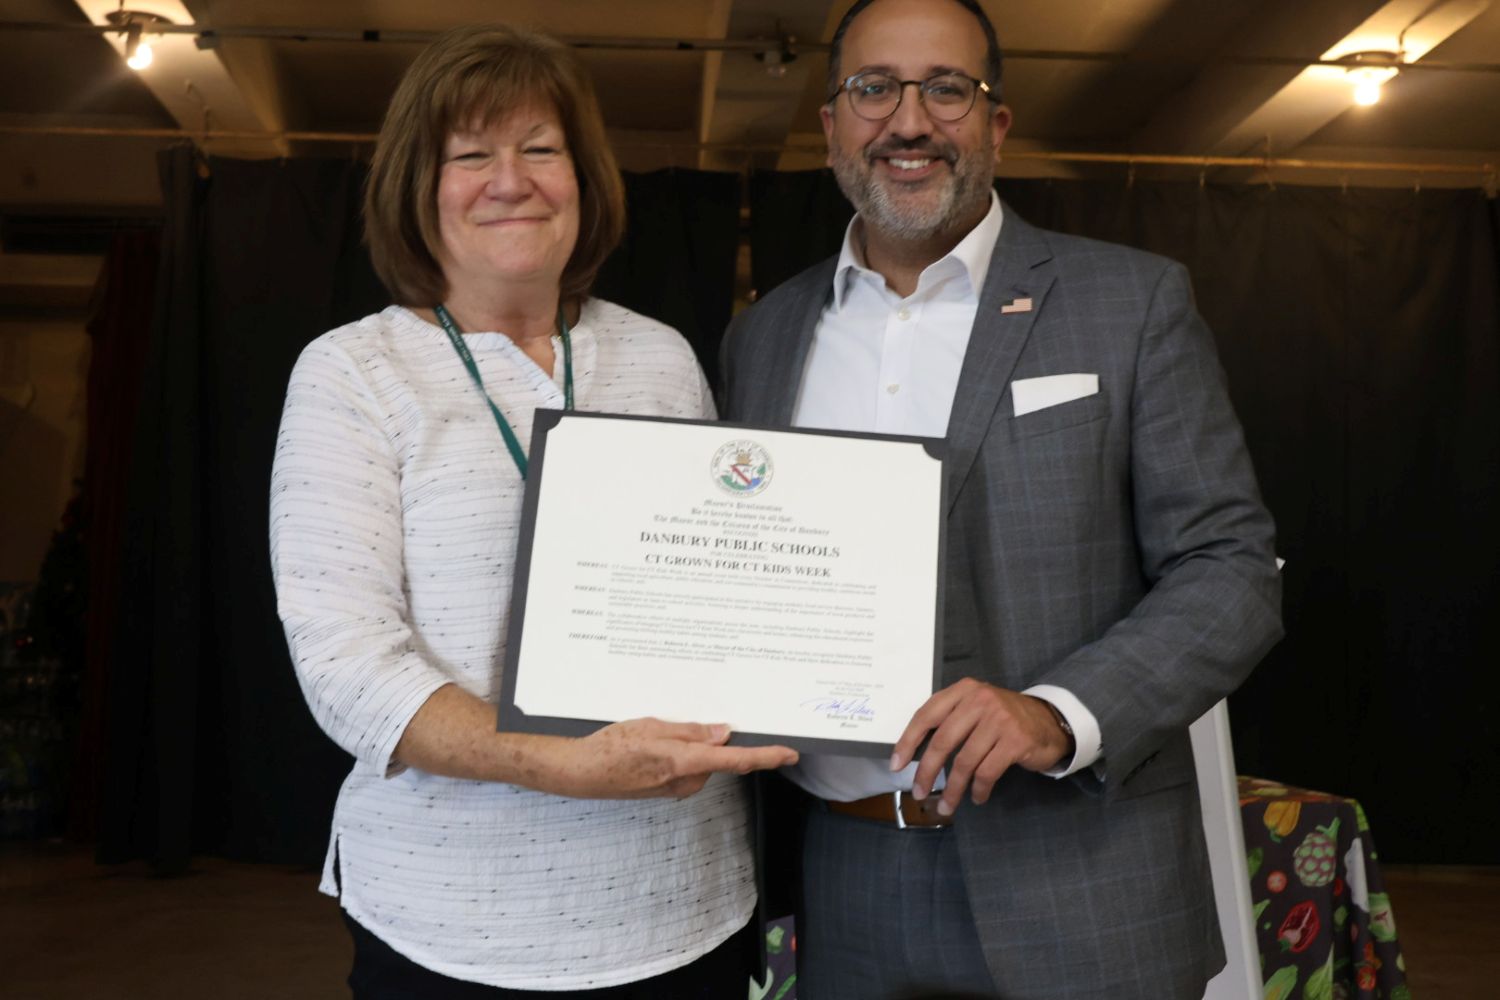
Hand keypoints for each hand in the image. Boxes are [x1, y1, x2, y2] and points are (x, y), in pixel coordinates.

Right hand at [549, 718, 798, 799]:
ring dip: (691, 744)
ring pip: (701, 760)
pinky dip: (680, 754)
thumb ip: (692, 731)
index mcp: (685, 763)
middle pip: (718, 756)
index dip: (767, 757)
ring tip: (654, 731)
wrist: (582, 772)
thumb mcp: (653, 726)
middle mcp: (686, 781)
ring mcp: (677, 788)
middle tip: (680, 719)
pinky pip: (687, 767)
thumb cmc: (611, 747)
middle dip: (712, 737)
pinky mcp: (668, 789)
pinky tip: (652, 745)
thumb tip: (723, 734)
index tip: (789, 753)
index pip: (737, 761)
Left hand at [890, 679, 1070, 815]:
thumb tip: (914, 753)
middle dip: (926, 771)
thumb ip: (949, 721)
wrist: (1049, 721)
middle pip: (943, 741)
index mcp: (963, 691)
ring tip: (947, 805)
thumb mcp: (975, 708)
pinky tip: (977, 797)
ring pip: (965, 761)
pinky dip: (978, 789)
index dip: (908, 741)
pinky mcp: (1016, 741)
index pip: (927, 715)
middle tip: (918, 793)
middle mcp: (980, 701)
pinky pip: (987, 772)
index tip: (897, 764)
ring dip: (952, 789)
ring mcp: (999, 720)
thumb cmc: (1003, 719)